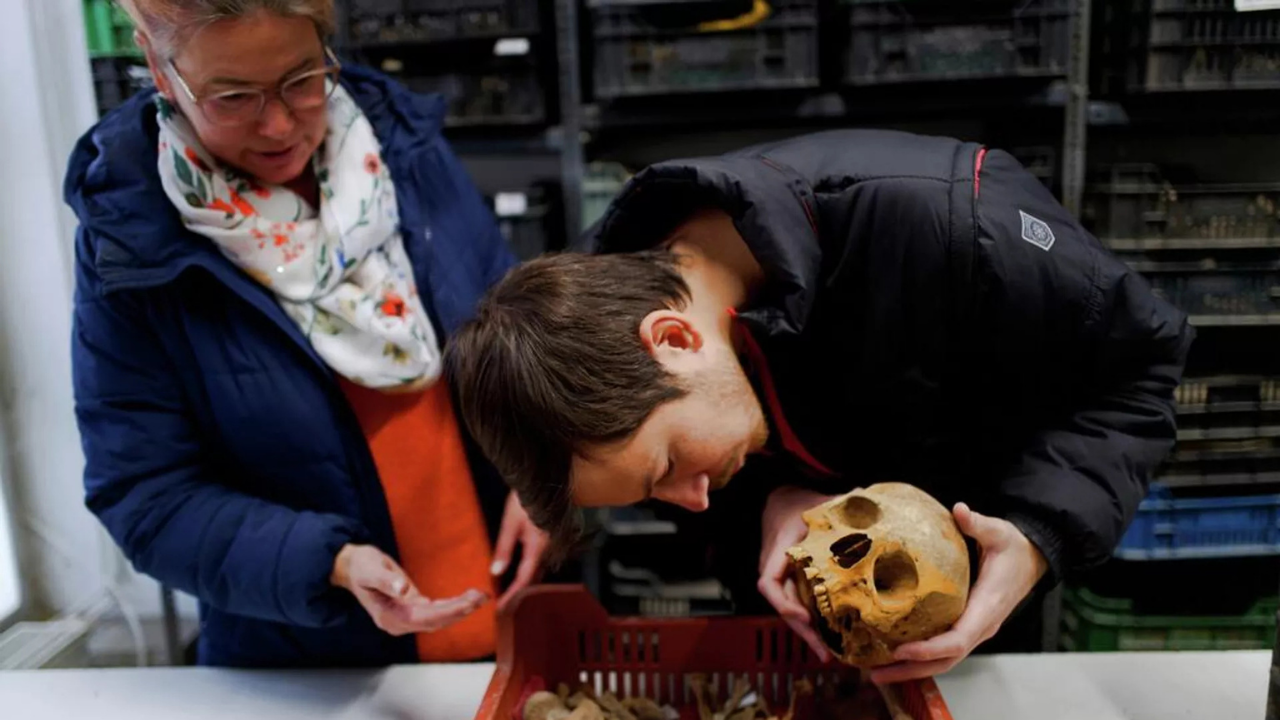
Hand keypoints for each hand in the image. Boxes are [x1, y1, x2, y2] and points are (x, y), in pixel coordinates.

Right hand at [332, 544, 486, 635]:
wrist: (352, 567)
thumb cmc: (360, 566)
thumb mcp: (370, 569)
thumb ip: (386, 580)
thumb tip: (402, 590)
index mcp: (389, 616)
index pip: (424, 618)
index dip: (449, 611)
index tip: (469, 603)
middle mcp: (398, 622)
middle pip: (435, 621)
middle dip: (460, 611)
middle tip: (482, 596)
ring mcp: (405, 618)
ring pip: (437, 619)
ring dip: (460, 609)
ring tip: (480, 596)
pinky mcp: (411, 610)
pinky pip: (435, 612)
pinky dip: (452, 606)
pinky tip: (467, 600)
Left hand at [492, 491, 549, 612]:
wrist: (543, 481)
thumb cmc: (525, 501)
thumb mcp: (510, 524)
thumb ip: (504, 549)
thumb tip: (495, 572)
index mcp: (537, 548)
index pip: (525, 579)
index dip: (513, 595)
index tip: (501, 607)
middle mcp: (546, 550)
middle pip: (533, 577)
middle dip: (518, 592)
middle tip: (504, 603)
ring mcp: (549, 544)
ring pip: (537, 569)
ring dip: (523, 582)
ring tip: (508, 591)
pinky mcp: (547, 538)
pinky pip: (538, 560)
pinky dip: (528, 570)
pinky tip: (518, 570)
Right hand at [758, 485, 837, 662]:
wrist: (781, 500)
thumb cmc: (799, 502)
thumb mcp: (819, 502)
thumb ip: (842, 502)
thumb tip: (866, 498)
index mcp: (778, 550)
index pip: (769, 583)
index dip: (785, 603)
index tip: (805, 617)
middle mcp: (775, 568)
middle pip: (782, 606)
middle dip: (801, 631)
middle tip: (823, 653)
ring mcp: (782, 577)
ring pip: (790, 611)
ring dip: (807, 634)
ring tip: (828, 656)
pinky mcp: (791, 582)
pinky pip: (797, 606)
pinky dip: (811, 623)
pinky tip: (829, 638)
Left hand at [869, 503, 1047, 684]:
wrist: (1032, 560)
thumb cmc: (1013, 548)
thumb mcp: (999, 532)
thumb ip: (978, 524)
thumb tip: (959, 510)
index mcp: (987, 607)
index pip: (958, 639)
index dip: (929, 648)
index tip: (901, 649)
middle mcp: (981, 627)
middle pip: (945, 660)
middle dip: (911, 669)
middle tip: (874, 674)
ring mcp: (974, 630)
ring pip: (943, 661)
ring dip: (911, 670)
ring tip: (876, 673)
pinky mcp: (967, 628)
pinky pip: (943, 651)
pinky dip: (919, 659)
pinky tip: (892, 656)